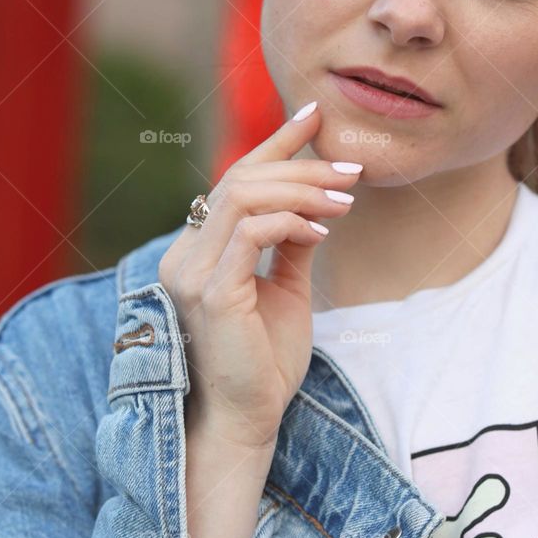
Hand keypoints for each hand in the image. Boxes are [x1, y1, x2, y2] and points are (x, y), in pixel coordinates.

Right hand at [159, 100, 360, 446]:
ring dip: (303, 190)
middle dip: (302, 165)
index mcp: (198, 248)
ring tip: (346, 201)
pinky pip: (252, 232)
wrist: (247, 421)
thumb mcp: (284, 288)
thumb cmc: (263, 359)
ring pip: (245, 195)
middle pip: (242, 178)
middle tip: (351, 170)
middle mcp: (185, 252)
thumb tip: (316, 205)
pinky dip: (292, 222)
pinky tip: (323, 232)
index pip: (236, 178)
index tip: (315, 116)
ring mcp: (193, 271)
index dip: (275, 142)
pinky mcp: (212, 291)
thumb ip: (291, 243)